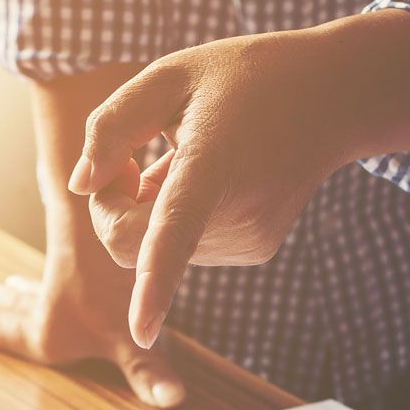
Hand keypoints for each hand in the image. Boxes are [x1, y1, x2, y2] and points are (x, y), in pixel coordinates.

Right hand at [0, 262, 185, 408]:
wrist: (109, 222)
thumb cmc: (113, 287)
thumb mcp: (131, 341)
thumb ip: (149, 374)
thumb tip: (172, 400)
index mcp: (46, 333)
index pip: (0, 333)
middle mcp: (47, 307)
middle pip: (10, 305)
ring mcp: (63, 278)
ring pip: (30, 285)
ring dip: (14, 287)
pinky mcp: (79, 252)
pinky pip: (56, 267)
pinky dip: (47, 272)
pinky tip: (55, 266)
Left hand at [70, 11, 409, 347]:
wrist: (330, 97)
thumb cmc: (244, 77)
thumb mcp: (170, 75)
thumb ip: (111, 126)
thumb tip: (78, 186)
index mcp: (212, 165)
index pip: (175, 233)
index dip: (155, 287)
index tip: (142, 334)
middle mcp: (235, 215)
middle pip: (136, 246)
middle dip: (112, 210)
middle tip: (126, 158)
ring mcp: (249, 240)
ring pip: (158, 249)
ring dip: (149, 210)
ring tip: (186, 157)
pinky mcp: (255, 250)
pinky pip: (187, 247)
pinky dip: (177, 219)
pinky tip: (211, 176)